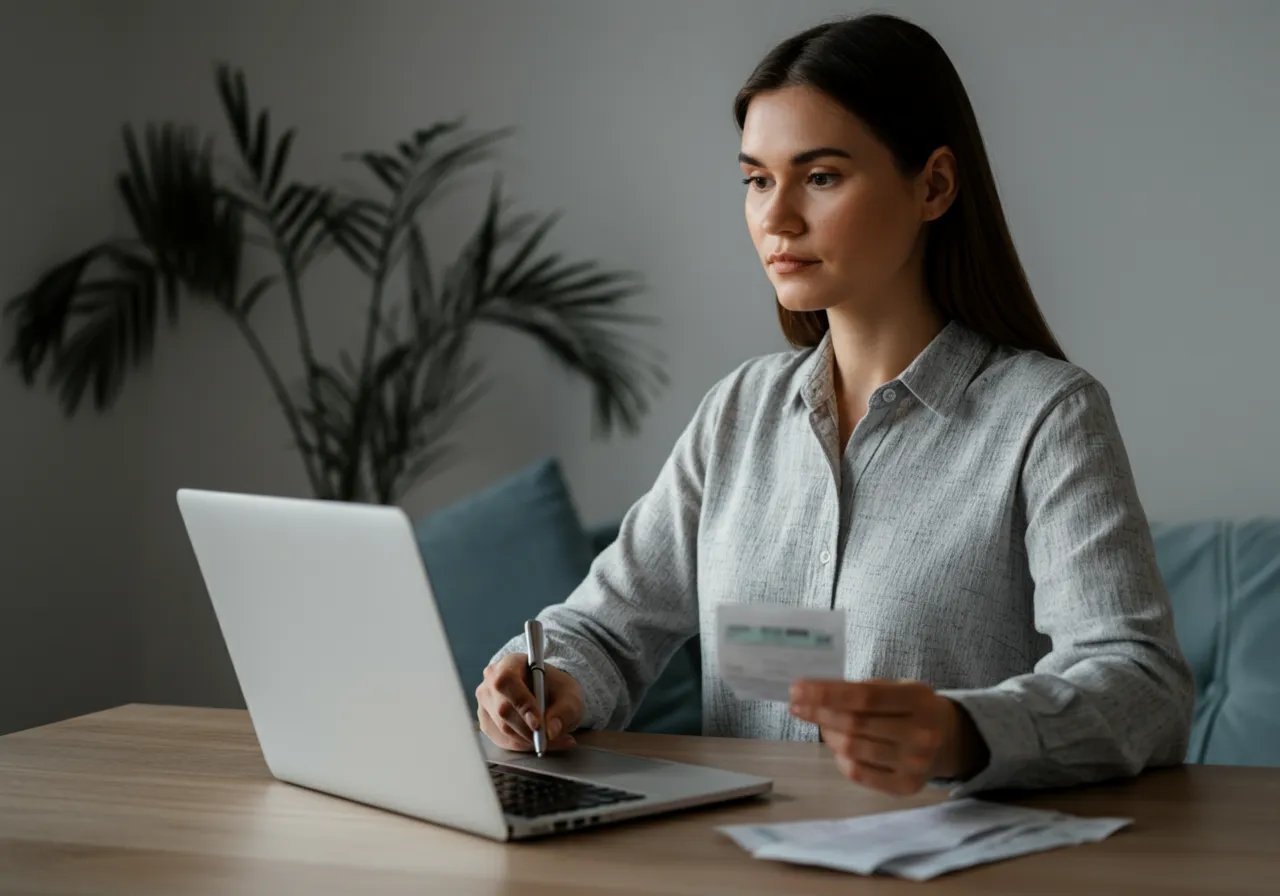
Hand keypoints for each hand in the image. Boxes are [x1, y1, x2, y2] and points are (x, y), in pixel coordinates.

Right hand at [476, 653, 583, 751]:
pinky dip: (522, 745)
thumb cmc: (557, 689)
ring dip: (529, 740)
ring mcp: (485, 702)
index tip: (538, 724)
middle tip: (552, 738)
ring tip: (554, 741)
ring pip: (503, 728)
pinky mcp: (486, 721)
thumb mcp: (570, 695)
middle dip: (529, 730)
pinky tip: (539, 742)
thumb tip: (552, 730)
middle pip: (503, 710)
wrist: (548, 694)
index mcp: (510, 663)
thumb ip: (564, 711)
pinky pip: (501, 739)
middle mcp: (491, 680)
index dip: (521, 703)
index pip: (507, 681)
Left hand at [788, 678, 988, 795]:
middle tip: (798, 706)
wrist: (951, 740)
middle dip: (818, 713)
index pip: (863, 697)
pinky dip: (839, 757)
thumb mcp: (899, 687)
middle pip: (854, 724)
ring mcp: (914, 764)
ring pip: (853, 750)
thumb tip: (813, 692)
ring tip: (821, 724)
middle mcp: (920, 734)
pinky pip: (858, 773)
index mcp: (918, 700)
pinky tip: (837, 746)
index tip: (796, 689)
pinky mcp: (906, 787)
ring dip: (827, 734)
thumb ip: (863, 689)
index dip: (825, 693)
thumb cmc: (914, 708)